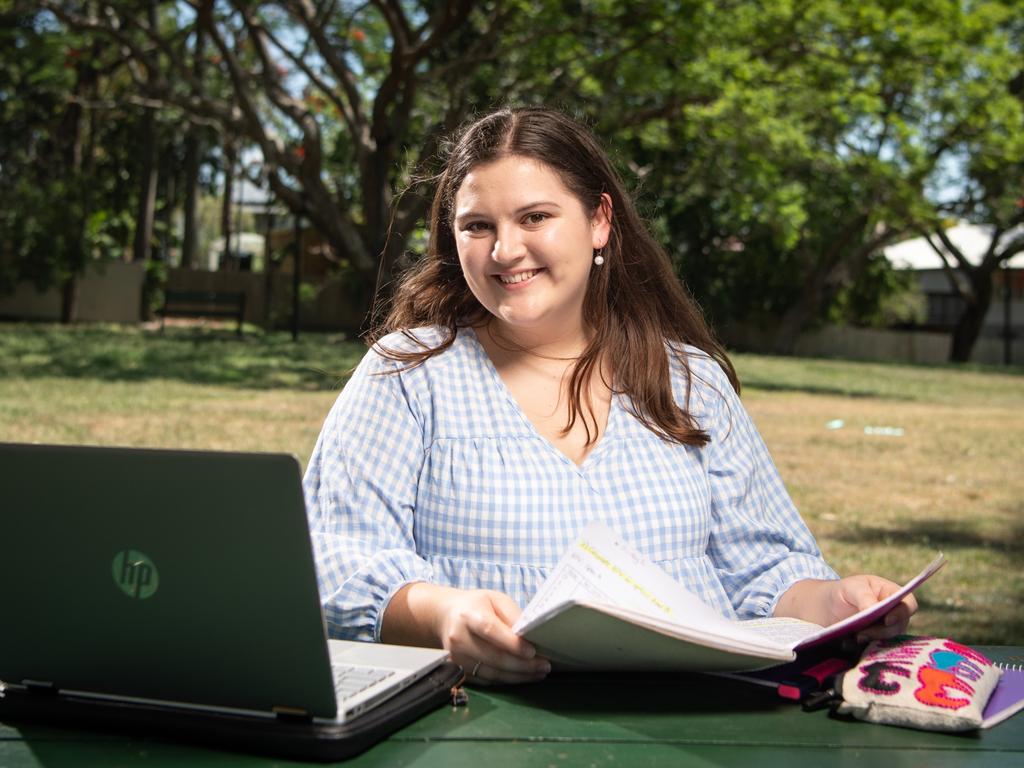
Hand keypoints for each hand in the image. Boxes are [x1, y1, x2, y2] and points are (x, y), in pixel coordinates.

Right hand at [434, 588, 550, 684]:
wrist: (445, 616)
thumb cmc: (476, 606)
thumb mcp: (496, 600)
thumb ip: (513, 616)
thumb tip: (531, 635)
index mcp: (469, 616)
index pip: (491, 631)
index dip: (512, 644)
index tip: (533, 651)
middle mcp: (460, 638)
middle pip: (494, 657)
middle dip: (522, 665)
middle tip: (544, 665)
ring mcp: (457, 658)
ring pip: (492, 673)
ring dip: (518, 676)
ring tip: (539, 673)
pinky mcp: (459, 670)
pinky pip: (487, 680)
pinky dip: (507, 680)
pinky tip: (522, 676)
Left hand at [828, 574, 917, 641]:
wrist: (827, 607)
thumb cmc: (844, 592)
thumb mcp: (852, 588)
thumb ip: (864, 597)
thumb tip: (874, 609)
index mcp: (893, 595)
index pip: (908, 605)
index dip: (901, 614)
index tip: (886, 621)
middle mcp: (894, 615)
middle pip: (898, 627)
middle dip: (881, 631)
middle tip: (861, 634)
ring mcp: (886, 631)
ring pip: (888, 641)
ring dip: (871, 641)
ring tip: (853, 638)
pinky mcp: (875, 644)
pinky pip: (874, 651)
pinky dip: (862, 649)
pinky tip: (846, 644)